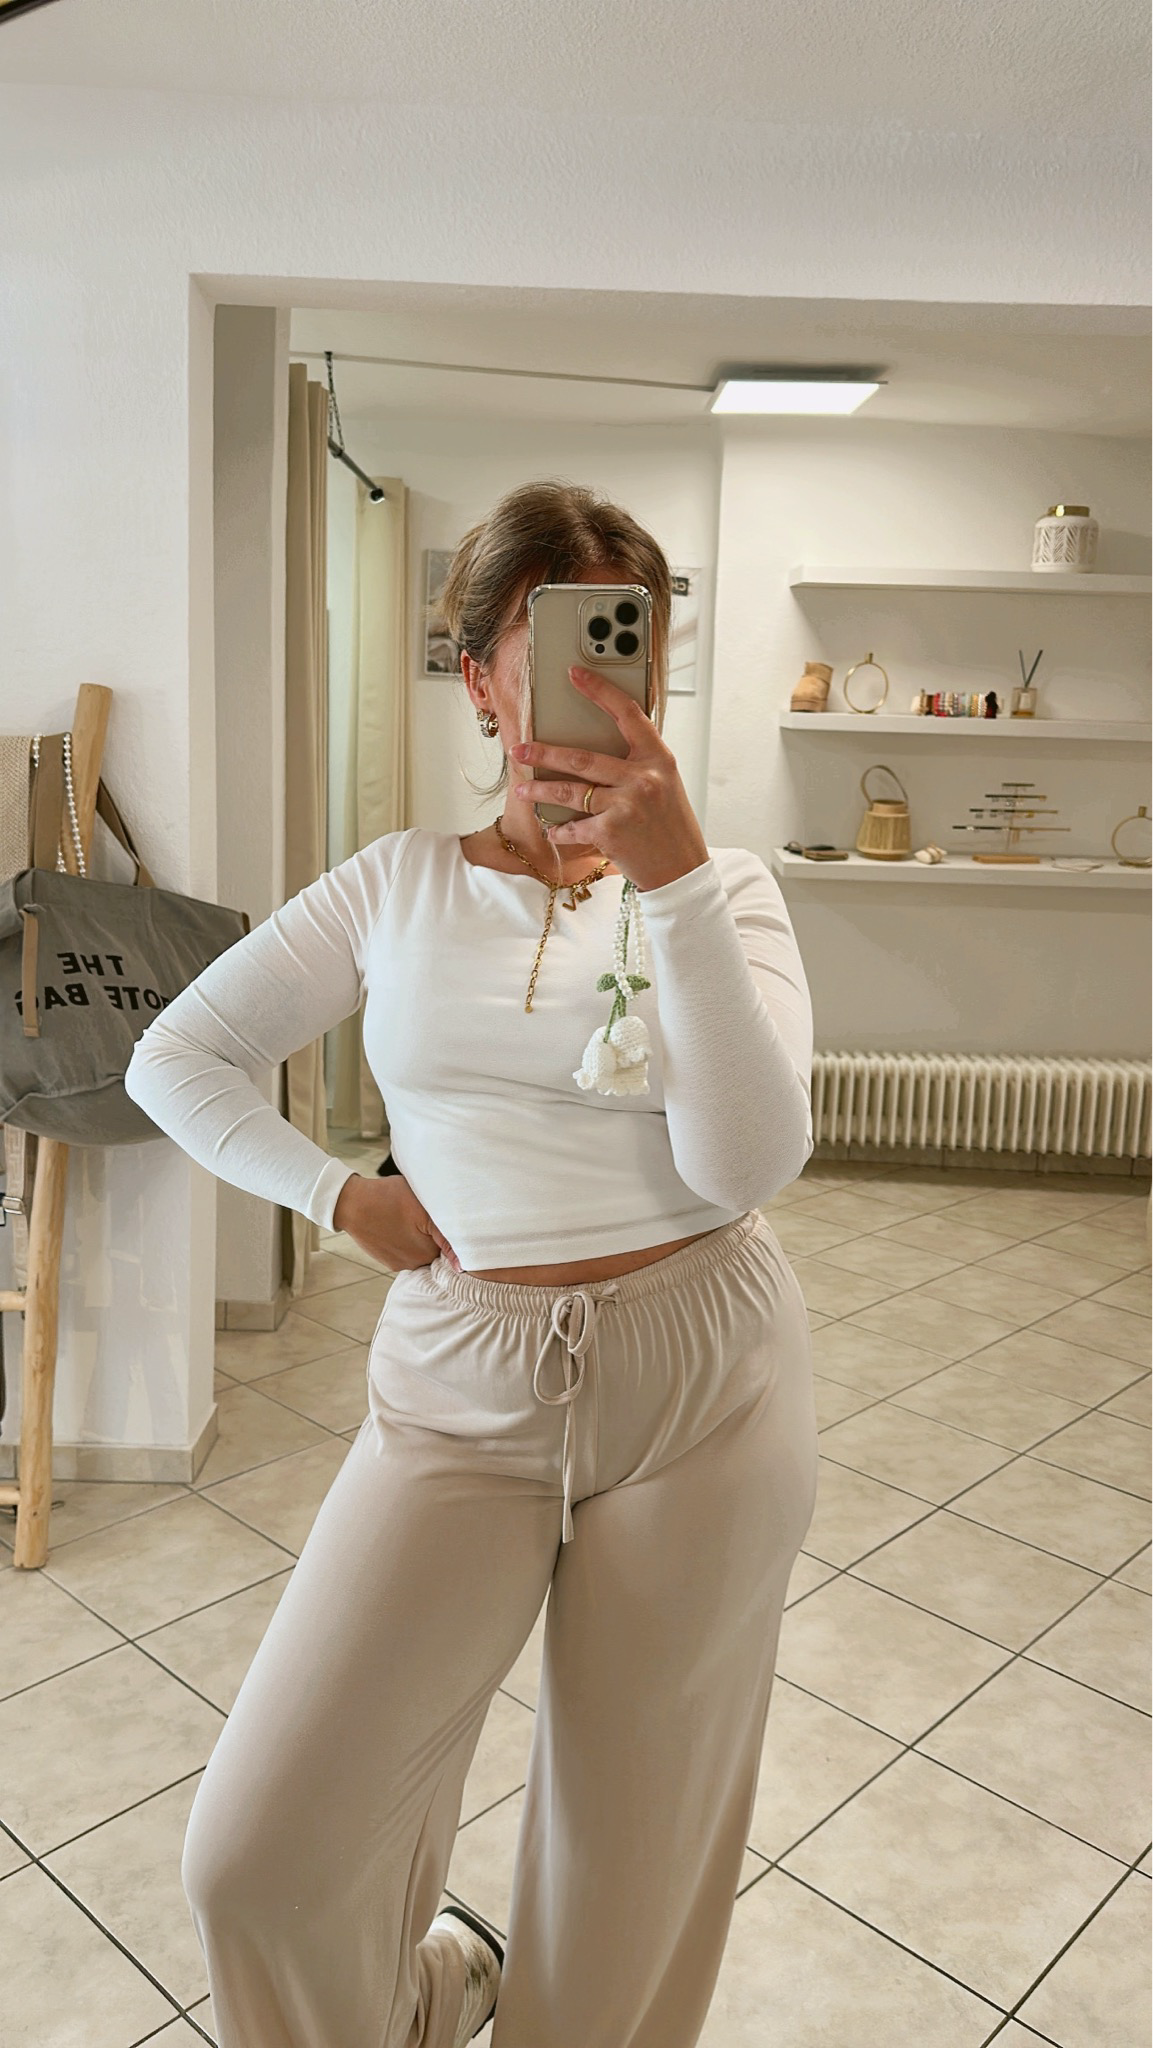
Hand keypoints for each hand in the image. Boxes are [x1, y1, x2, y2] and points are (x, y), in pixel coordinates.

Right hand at [332, 1173, 460, 1272]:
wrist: (352, 1203)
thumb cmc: (389, 1199)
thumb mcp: (424, 1210)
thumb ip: (447, 1237)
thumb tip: (462, 1267)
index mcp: (428, 1253)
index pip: (453, 1249)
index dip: (454, 1233)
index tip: (446, 1218)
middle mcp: (415, 1264)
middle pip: (437, 1251)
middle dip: (436, 1236)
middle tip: (425, 1214)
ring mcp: (400, 1264)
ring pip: (422, 1251)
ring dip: (421, 1238)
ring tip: (411, 1218)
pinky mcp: (389, 1260)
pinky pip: (406, 1252)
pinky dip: (407, 1240)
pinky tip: (400, 1224)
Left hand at [509, 665, 708, 892]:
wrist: (682, 872)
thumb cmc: (671, 828)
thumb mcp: (664, 786)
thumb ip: (636, 765)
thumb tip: (594, 750)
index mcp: (658, 759)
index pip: (626, 714)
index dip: (599, 690)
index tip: (574, 674)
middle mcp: (643, 778)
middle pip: (582, 757)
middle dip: (544, 752)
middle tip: (519, 749)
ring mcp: (626, 806)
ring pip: (569, 791)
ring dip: (540, 790)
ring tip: (522, 790)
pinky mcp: (610, 833)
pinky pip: (574, 826)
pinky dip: (560, 830)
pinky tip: (553, 829)